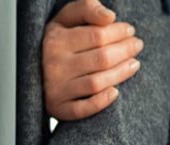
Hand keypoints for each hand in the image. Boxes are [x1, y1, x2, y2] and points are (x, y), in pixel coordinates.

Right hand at [43, 0, 142, 120]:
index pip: (97, 35)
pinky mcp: (58, 109)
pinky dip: (101, 102)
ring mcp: (56, 90)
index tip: (130, 31)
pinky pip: (82, 109)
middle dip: (125, 51)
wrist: (33, 73)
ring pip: (96, 83)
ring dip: (120, 74)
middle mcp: (54, 66)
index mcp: (55, 40)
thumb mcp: (65, 19)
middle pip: (101, 59)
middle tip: (137, 46)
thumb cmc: (56, 44)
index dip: (119, 32)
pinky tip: (115, 93)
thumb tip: (109, 17)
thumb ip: (86, 8)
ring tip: (134, 64)